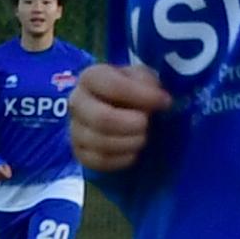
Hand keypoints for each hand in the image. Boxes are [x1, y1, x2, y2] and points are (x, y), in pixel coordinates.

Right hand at [69, 61, 172, 177]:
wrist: (117, 109)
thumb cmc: (131, 90)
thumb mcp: (141, 78)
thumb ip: (149, 84)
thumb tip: (161, 101)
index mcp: (91, 77)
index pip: (112, 86)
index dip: (141, 96)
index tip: (165, 102)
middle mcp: (77, 102)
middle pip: (102, 119)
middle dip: (132, 125)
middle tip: (147, 125)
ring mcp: (75, 129)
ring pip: (101, 143)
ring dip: (130, 143)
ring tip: (143, 138)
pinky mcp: (79, 152)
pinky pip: (99, 162)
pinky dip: (121, 160)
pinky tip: (133, 152)